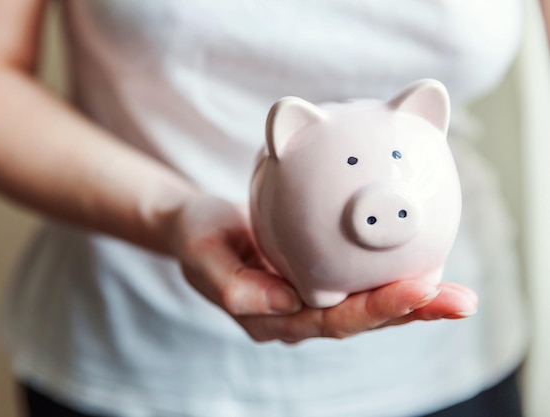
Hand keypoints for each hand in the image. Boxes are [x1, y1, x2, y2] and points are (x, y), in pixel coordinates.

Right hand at [169, 194, 477, 342]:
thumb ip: (232, 283)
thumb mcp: (200, 254)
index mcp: (272, 318)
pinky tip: (429, 264)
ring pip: (369, 304)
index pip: (330, 322)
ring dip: (416, 300)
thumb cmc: (197, 238)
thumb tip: (286, 301)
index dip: (375, 309)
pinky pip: (363, 281)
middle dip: (412, 311)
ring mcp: (311, 298)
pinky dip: (397, 276)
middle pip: (362, 319)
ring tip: (459, 294)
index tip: (417, 287)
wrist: (199, 227)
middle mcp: (298, 315)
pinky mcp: (321, 277)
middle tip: (458, 299)